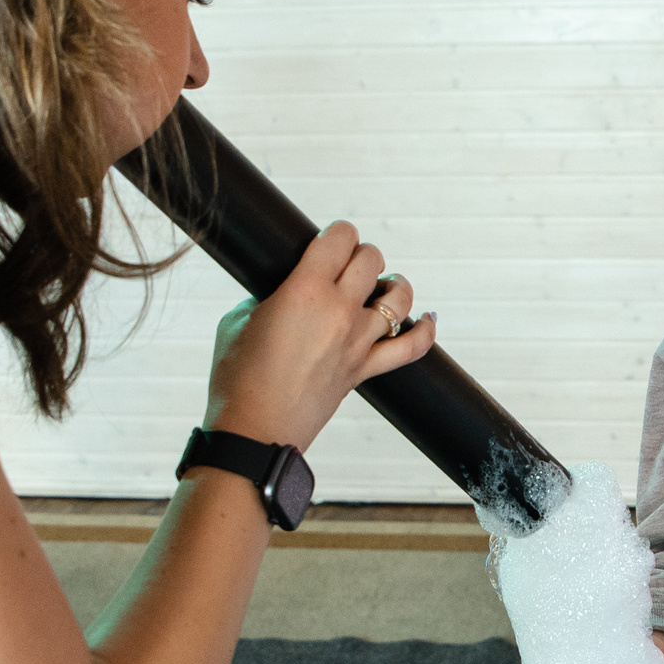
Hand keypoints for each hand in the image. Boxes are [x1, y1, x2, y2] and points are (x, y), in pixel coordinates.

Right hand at [202, 222, 434, 452]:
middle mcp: (338, 311)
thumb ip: (268, 296)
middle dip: (359, 254)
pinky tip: (427, 318)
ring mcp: (357, 341)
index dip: (336, 232)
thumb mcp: (238, 320)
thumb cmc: (237, 376)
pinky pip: (412, 347)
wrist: (254, 430)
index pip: (339, 237)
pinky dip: (426, 330)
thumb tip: (285, 291)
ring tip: (382, 286)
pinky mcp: (365, 370)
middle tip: (345, 265)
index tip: (328, 240)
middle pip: (371, 259)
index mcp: (304, 290)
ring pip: (400, 297)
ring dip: (394, 284)